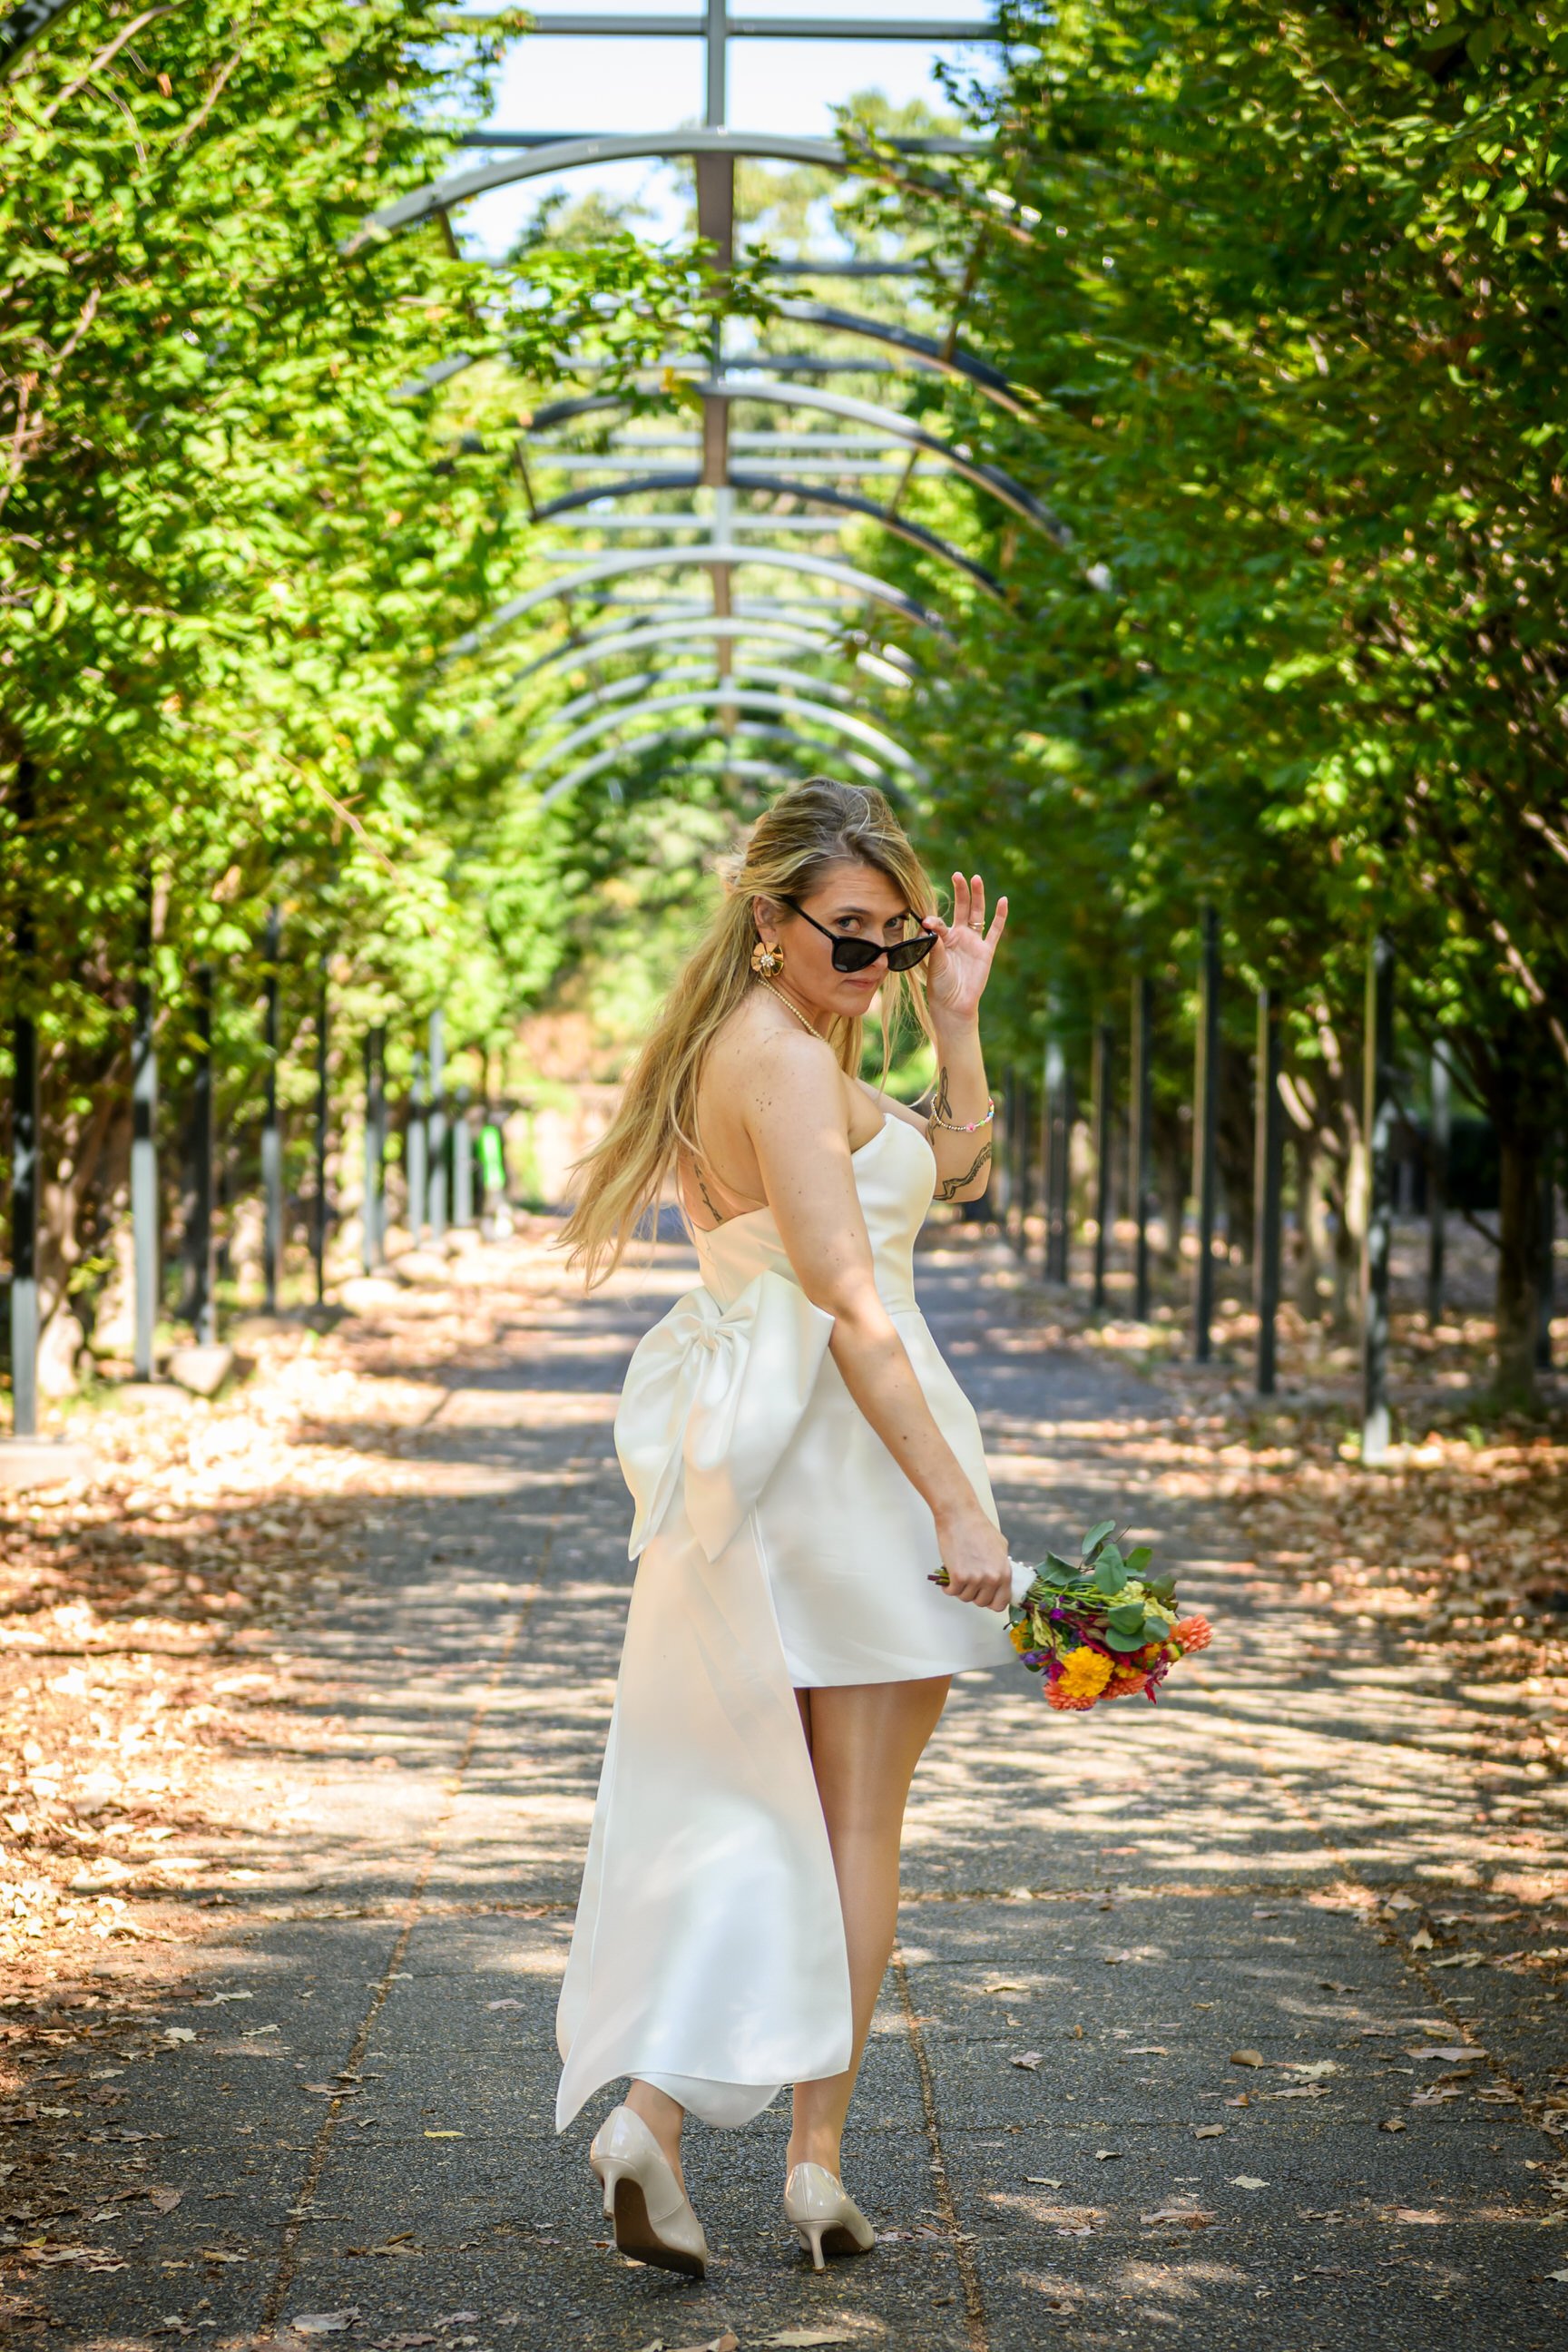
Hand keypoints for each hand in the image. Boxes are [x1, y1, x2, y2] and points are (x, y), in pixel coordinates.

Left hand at [921, 872, 1007, 1029]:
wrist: (954, 1003)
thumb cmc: (940, 984)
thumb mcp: (934, 963)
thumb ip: (935, 944)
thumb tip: (932, 926)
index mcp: (943, 938)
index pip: (939, 922)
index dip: (934, 921)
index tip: (928, 922)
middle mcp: (959, 936)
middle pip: (961, 908)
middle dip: (960, 891)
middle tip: (957, 874)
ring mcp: (973, 942)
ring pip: (977, 914)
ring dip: (977, 897)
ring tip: (976, 879)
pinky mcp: (986, 951)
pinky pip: (994, 931)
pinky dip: (1000, 916)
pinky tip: (1003, 900)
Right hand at [935, 1503, 1012, 1610]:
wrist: (960, 1516)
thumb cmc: (978, 1527)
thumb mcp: (1000, 1547)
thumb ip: (1001, 1566)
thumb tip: (999, 1578)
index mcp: (1004, 1573)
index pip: (1001, 1603)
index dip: (991, 1602)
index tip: (985, 1597)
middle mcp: (992, 1578)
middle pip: (981, 1602)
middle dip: (974, 1594)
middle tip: (969, 1583)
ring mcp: (975, 1579)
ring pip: (965, 1598)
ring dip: (960, 1589)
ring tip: (958, 1576)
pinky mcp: (958, 1576)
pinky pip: (951, 1592)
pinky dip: (948, 1588)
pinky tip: (948, 1580)